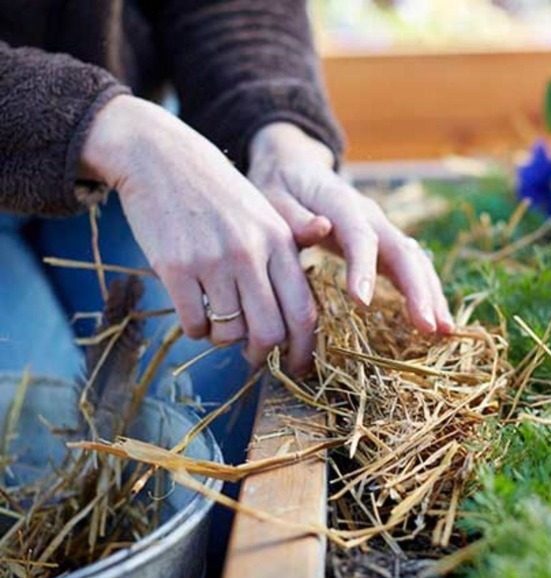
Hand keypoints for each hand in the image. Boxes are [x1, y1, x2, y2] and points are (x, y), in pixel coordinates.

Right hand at [80, 97, 316, 373]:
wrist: (160, 157)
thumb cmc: (219, 193)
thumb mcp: (265, 215)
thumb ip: (288, 260)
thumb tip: (309, 313)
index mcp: (280, 242)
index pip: (304, 312)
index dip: (305, 349)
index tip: (299, 366)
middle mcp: (251, 253)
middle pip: (270, 332)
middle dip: (264, 355)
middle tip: (254, 356)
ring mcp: (212, 261)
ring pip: (230, 333)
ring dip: (226, 340)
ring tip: (220, 324)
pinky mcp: (175, 267)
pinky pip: (194, 324)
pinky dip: (197, 331)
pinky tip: (195, 315)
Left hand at [248, 122, 453, 334]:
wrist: (296, 169)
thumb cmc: (279, 189)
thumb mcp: (273, 197)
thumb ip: (294, 217)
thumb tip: (321, 228)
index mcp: (341, 203)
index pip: (360, 235)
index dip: (364, 267)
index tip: (362, 302)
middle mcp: (372, 216)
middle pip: (402, 251)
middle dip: (417, 290)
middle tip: (428, 327)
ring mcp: (383, 230)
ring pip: (416, 261)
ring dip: (432, 296)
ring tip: (444, 331)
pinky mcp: (386, 246)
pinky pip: (412, 269)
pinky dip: (426, 295)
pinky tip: (435, 323)